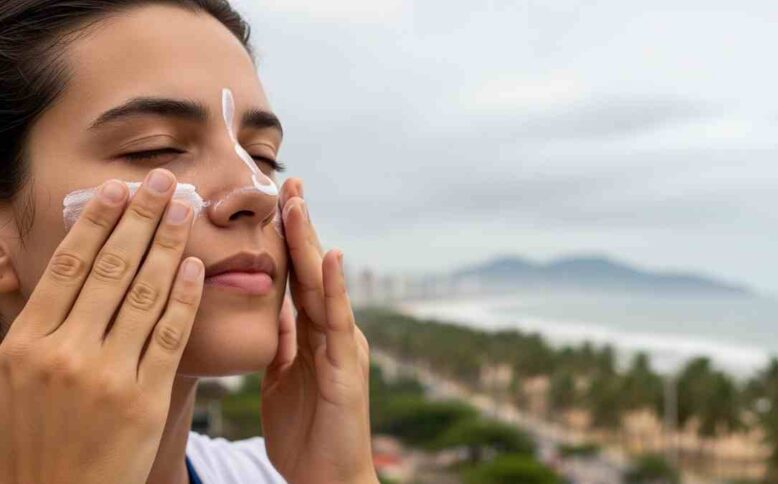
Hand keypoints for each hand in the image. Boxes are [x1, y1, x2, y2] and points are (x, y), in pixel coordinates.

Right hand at [0, 169, 203, 483]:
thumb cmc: (31, 435)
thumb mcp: (9, 376)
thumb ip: (25, 319)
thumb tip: (20, 264)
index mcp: (24, 343)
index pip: (67, 266)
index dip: (97, 222)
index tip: (117, 188)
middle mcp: (63, 353)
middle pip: (111, 269)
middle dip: (141, 218)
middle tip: (163, 181)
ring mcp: (106, 377)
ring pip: (145, 295)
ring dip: (169, 245)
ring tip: (185, 210)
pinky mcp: (144, 401)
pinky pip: (169, 337)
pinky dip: (184, 298)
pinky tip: (196, 267)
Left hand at [260, 178, 376, 483]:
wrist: (328, 477)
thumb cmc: (305, 433)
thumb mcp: (282, 380)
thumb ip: (283, 345)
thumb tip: (272, 315)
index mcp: (313, 335)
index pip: (296, 278)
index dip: (286, 239)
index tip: (274, 199)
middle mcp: (332, 333)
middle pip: (310, 270)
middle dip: (300, 225)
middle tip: (289, 181)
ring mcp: (342, 347)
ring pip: (323, 286)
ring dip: (311, 242)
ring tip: (300, 202)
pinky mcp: (346, 368)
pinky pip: (337, 323)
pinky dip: (333, 288)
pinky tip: (327, 257)